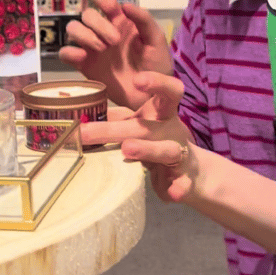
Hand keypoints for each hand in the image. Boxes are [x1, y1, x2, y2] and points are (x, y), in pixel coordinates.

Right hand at [59, 0, 171, 109]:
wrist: (151, 94)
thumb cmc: (156, 64)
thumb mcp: (156, 39)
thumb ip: (144, 19)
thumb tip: (125, 5)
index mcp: (119, 20)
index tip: (112, 9)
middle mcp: (101, 30)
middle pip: (86, 14)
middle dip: (99, 24)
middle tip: (115, 41)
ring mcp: (90, 47)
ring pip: (73, 29)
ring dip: (85, 35)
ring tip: (102, 49)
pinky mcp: (83, 65)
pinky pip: (65, 53)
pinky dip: (70, 52)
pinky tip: (83, 58)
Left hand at [81, 72, 195, 202]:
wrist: (193, 174)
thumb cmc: (158, 142)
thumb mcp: (139, 125)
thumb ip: (116, 118)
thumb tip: (82, 115)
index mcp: (163, 113)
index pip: (167, 91)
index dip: (156, 83)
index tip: (137, 80)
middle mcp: (172, 131)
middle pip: (146, 126)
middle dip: (114, 129)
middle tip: (85, 132)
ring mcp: (180, 155)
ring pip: (166, 150)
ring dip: (147, 149)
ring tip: (128, 149)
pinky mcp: (185, 180)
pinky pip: (183, 184)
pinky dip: (178, 188)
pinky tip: (172, 194)